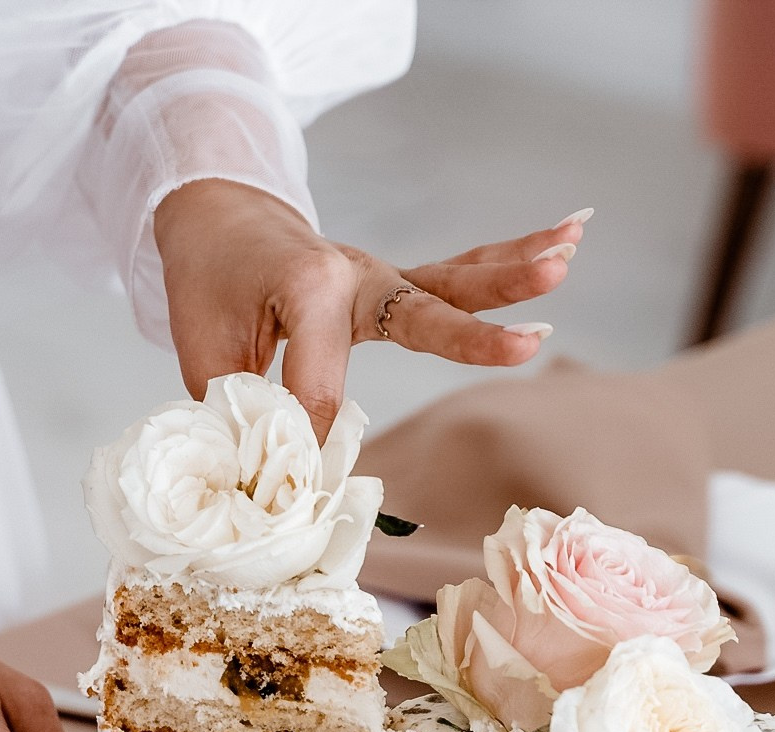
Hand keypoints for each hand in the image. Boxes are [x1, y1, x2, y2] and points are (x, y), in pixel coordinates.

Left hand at [154, 179, 586, 437]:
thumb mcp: (202, 346)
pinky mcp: (397, 285)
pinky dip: (511, 261)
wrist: (219, 215)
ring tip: (567, 259)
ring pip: (456, 282)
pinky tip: (573, 234)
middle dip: (474, 337)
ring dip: (514, 276)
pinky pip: (459, 277)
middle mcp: (356, 275)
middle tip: (531, 344)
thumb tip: (263, 469)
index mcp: (307, 290)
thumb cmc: (210, 280)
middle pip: (424, 313)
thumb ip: (235, 406)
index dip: (306, 437)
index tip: (291, 473)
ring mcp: (383, 278)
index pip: (322, 387)